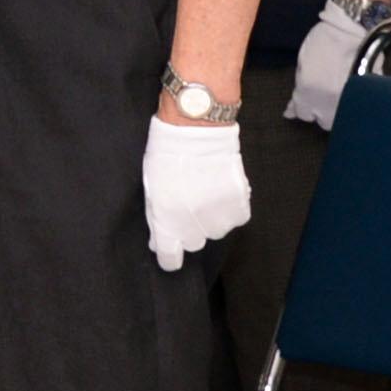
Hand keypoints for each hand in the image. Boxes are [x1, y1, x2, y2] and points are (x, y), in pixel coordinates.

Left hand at [142, 116, 250, 269]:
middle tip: (187, 205)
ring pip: (216, 232)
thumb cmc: (166, 157)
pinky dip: (230, 210)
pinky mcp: (238, 204)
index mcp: (166, 219)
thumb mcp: (152, 189)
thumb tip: (160, 242)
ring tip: (205, 194)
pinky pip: (236, 219)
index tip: (170, 255)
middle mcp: (193, 223)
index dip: (169, 258)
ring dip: (211, 219)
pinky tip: (220, 192)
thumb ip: (157, 218)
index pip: (170, 257)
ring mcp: (218, 215)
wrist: (196, 132)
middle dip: (188, 230)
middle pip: (193, 243)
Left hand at [287, 0, 374, 129]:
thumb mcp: (302, 65)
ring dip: (336, 112)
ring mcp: (348, 100)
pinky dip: (352, 105)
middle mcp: (327, 102)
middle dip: (320, 113)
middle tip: (321, 101)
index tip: (303, 104)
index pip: (302, 113)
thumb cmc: (323, 41)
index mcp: (307, 92)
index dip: (303, 108)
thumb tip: (292, 109)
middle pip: (322, 121)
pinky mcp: (365, 94)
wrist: (353, 29)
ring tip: (337, 100)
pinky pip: (357, 108)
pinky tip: (350, 96)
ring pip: (341, 119)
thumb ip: (299, 89)